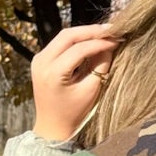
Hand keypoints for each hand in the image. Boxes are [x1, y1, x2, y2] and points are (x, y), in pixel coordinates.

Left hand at [31, 23, 117, 141]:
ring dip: (84, 33)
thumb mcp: (91, 90)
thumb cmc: (74, 113)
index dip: (100, 42)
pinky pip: (60, 43)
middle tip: (112, 29)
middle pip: (68, 35)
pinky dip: (76, 40)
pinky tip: (91, 40)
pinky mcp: (40, 59)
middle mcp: (41, 62)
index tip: (117, 39)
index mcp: (53, 73)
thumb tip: (110, 44)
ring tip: (104, 33)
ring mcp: (38, 59)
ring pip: (64, 36)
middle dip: (91, 31)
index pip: (79, 49)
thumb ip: (101, 65)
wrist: (52, 126)